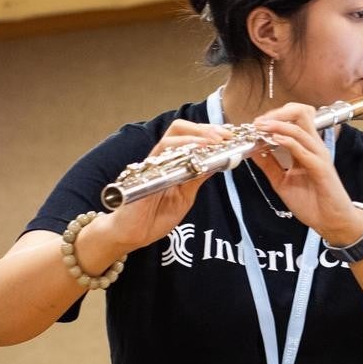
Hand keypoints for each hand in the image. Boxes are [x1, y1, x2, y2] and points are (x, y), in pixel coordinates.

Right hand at [100, 119, 232, 254]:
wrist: (132, 235)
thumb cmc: (155, 217)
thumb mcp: (185, 196)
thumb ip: (197, 178)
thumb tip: (218, 162)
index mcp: (172, 161)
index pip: (190, 136)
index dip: (209, 132)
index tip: (230, 135)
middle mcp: (161, 158)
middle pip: (179, 129)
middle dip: (205, 129)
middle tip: (225, 136)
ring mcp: (151, 165)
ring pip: (170, 138)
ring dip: (195, 137)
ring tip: (214, 143)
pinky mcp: (143, 175)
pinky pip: (160, 157)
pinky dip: (179, 152)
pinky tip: (195, 155)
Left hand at [249, 104, 362, 243]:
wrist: (331, 222)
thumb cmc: (312, 203)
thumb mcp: (282, 182)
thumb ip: (269, 165)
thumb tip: (252, 150)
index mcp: (306, 148)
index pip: (294, 119)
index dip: (274, 116)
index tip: (256, 124)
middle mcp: (314, 147)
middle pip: (301, 114)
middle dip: (277, 113)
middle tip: (258, 122)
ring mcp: (319, 156)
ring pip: (300, 128)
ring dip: (278, 125)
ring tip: (261, 127)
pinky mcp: (321, 168)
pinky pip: (304, 150)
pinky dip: (289, 142)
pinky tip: (275, 140)